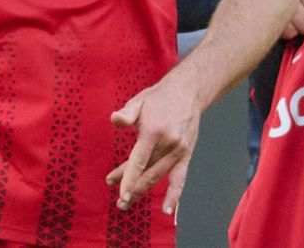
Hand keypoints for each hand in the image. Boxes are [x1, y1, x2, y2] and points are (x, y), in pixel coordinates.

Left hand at [107, 74, 202, 214]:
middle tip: (119, 202)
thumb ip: (127, 113)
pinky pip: (180, 178)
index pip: (139, 160)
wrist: (189, 92)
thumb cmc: (159, 97)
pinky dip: (174, 195)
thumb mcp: (140, 101)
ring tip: (127, 202)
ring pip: (158, 176)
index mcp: (154, 131)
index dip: (128, 177)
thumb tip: (114, 119)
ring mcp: (179, 150)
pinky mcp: (186, 154)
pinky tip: (167, 211)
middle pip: (147, 171)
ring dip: (143, 191)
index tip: (119, 190)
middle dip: (132, 188)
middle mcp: (168, 143)